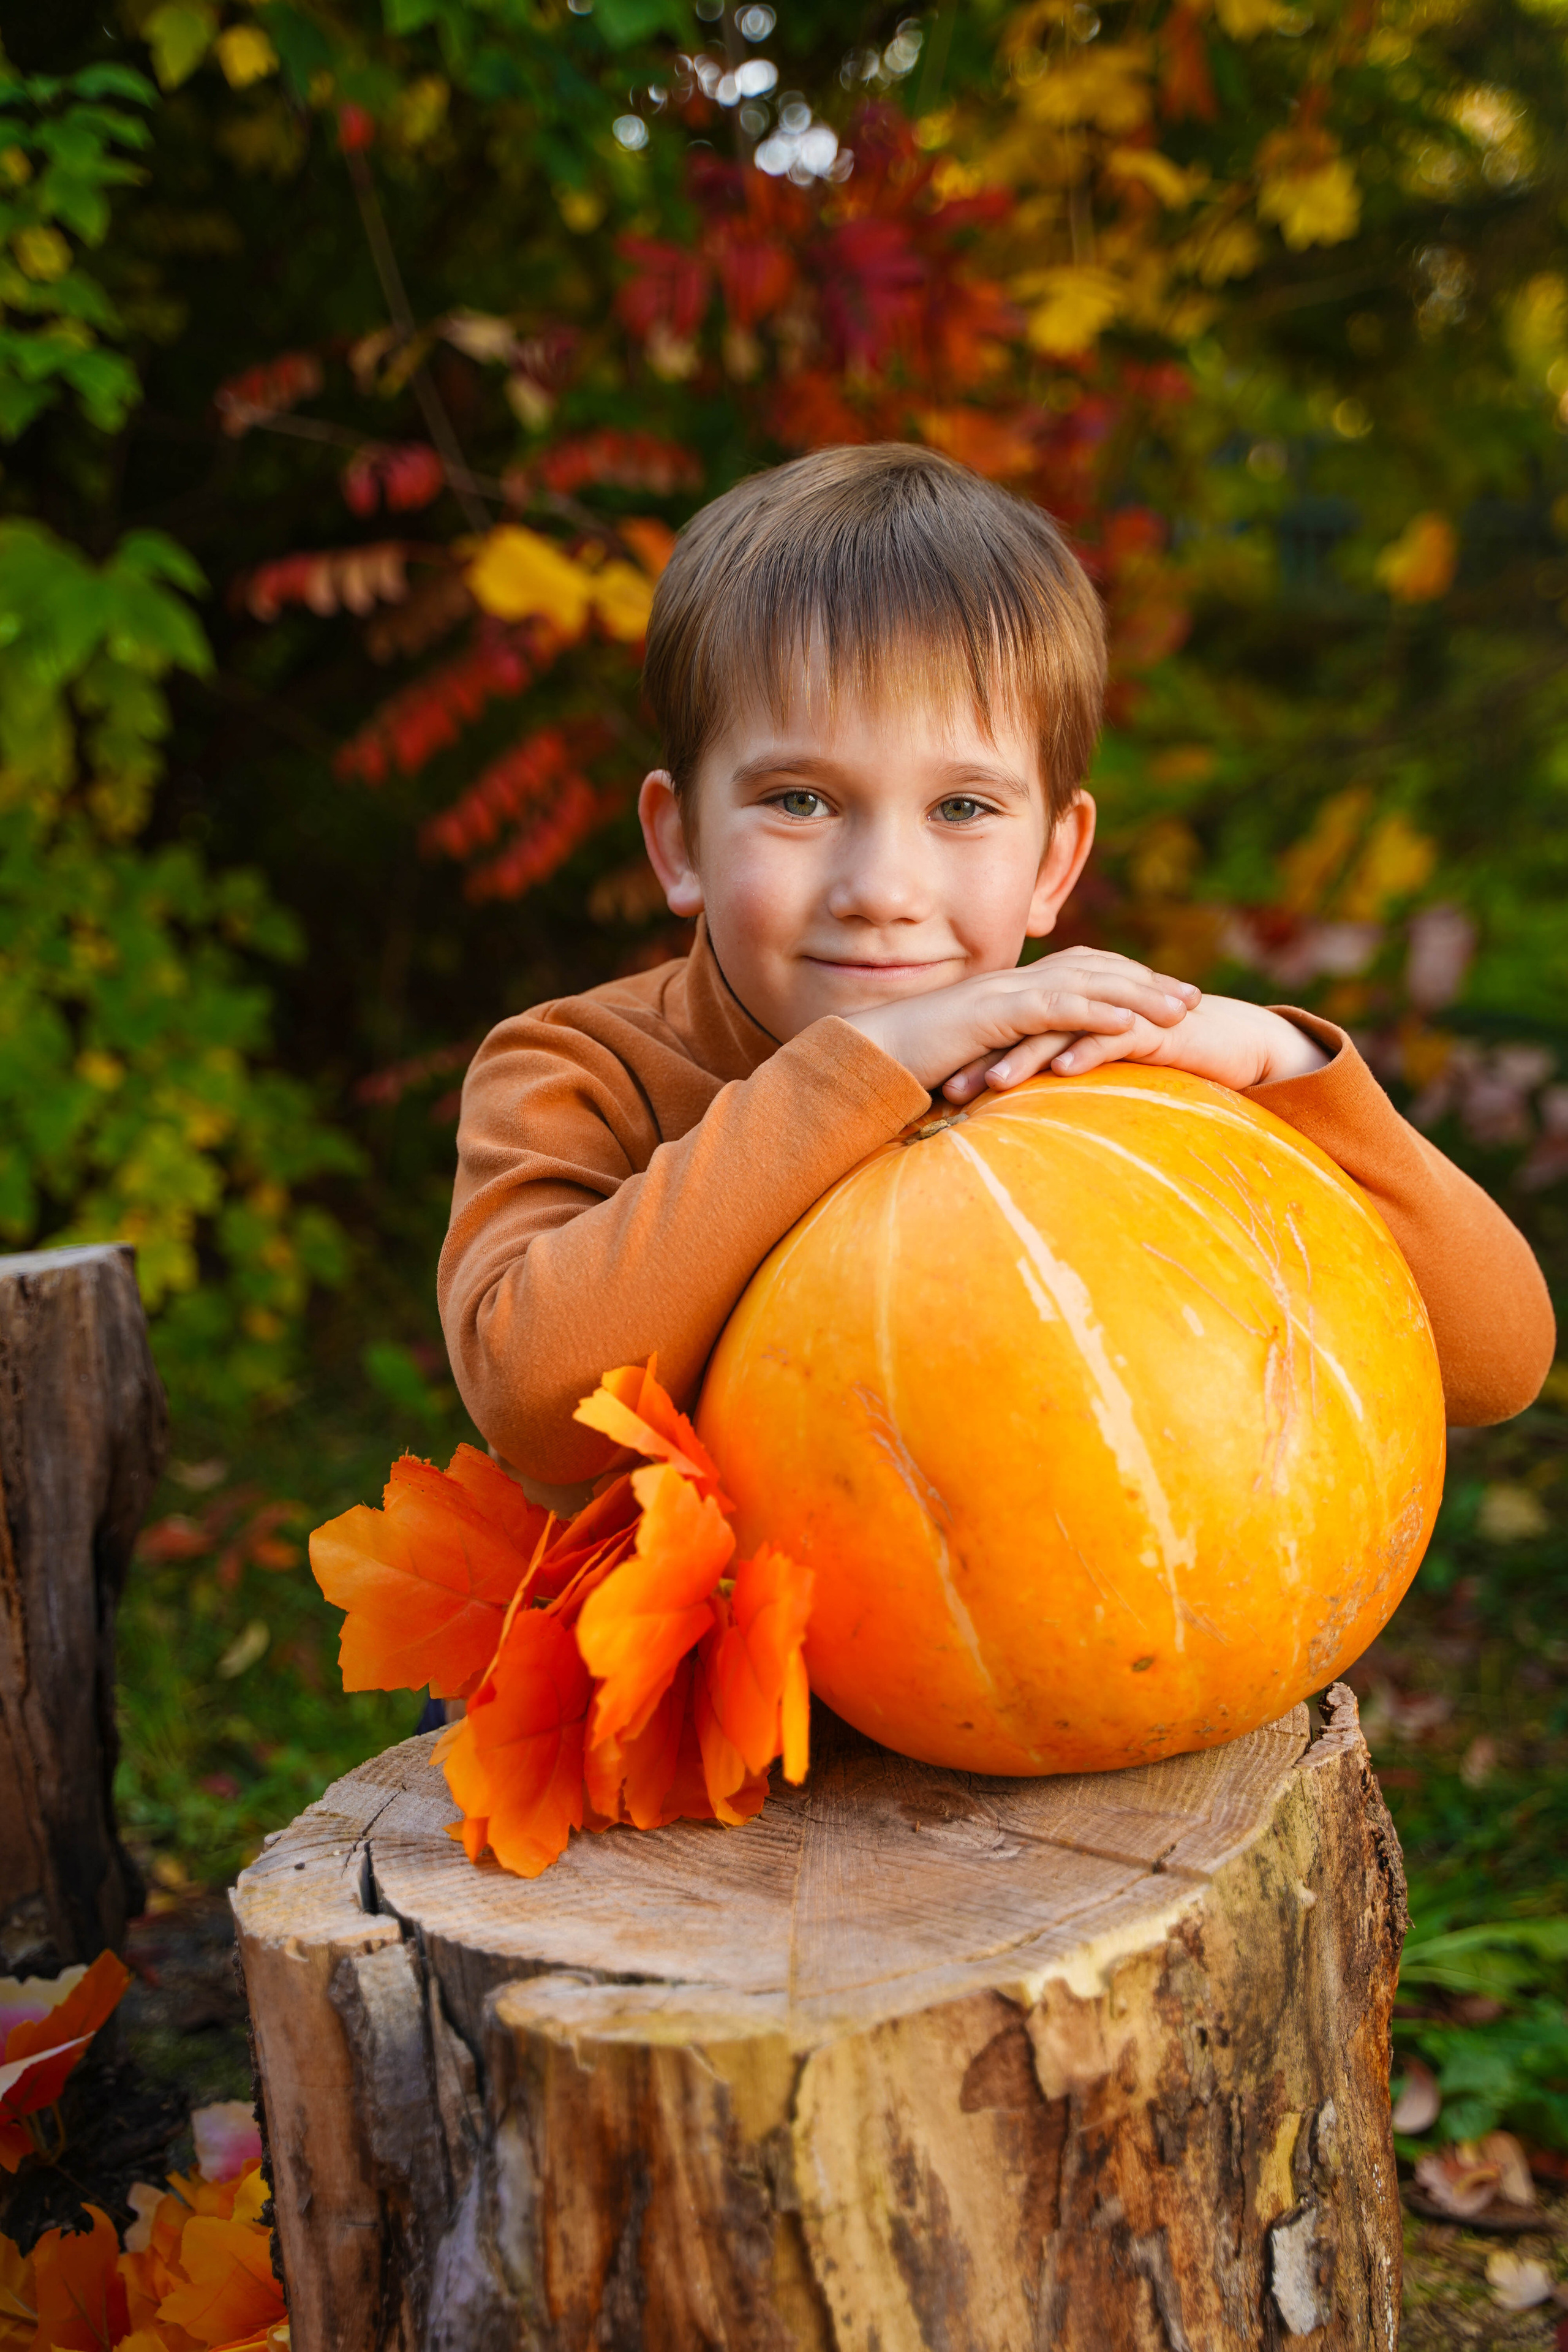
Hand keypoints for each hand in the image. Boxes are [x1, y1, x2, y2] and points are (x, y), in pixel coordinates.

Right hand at [842, 949, 1200, 1095]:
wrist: (865, 1060)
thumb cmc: (912, 1066)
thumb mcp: (975, 1061)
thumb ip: (1008, 1059)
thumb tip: (1031, 1081)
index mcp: (1013, 992)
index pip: (1084, 976)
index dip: (1130, 982)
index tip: (1171, 999)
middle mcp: (1014, 983)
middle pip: (1096, 971)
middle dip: (1149, 982)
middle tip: (1196, 998)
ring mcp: (1003, 993)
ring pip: (1085, 983)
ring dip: (1138, 994)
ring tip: (1181, 1010)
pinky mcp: (990, 1013)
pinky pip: (1053, 1006)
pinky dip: (1095, 1011)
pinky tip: (1130, 1023)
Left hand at [962, 992, 1328, 1097]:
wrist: (1233, 1045)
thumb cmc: (1165, 1066)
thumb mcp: (1104, 1080)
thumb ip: (1063, 1085)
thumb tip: (1018, 1121)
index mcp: (1070, 1017)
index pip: (1012, 1036)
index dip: (974, 1061)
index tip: (938, 1095)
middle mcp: (1088, 1007)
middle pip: (1025, 1028)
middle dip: (984, 1058)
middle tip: (948, 1091)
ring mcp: (1120, 1012)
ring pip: (1062, 1028)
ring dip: (1025, 1056)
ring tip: (992, 1084)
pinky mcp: (1153, 1023)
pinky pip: (1114, 1035)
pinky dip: (1087, 1050)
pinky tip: (1062, 1072)